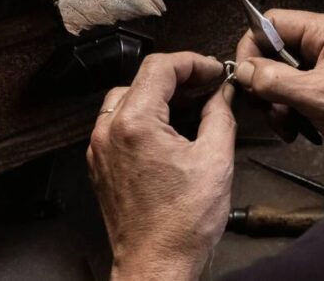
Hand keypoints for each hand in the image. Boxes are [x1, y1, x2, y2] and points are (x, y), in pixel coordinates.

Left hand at [87, 52, 236, 280]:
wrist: (156, 264)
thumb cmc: (181, 224)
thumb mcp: (216, 160)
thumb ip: (220, 115)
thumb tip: (222, 95)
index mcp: (135, 123)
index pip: (160, 67)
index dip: (192, 62)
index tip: (213, 71)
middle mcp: (109, 131)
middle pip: (141, 80)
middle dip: (177, 78)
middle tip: (207, 86)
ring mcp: (100, 149)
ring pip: (127, 100)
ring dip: (159, 96)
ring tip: (191, 105)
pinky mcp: (102, 165)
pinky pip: (119, 125)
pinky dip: (144, 117)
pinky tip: (170, 130)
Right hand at [236, 10, 323, 149]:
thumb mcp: (317, 95)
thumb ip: (275, 80)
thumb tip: (241, 69)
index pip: (272, 22)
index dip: (252, 46)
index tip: (243, 76)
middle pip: (273, 52)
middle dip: (264, 83)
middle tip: (265, 107)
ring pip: (280, 78)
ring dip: (275, 104)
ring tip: (285, 125)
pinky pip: (293, 96)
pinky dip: (288, 114)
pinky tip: (295, 131)